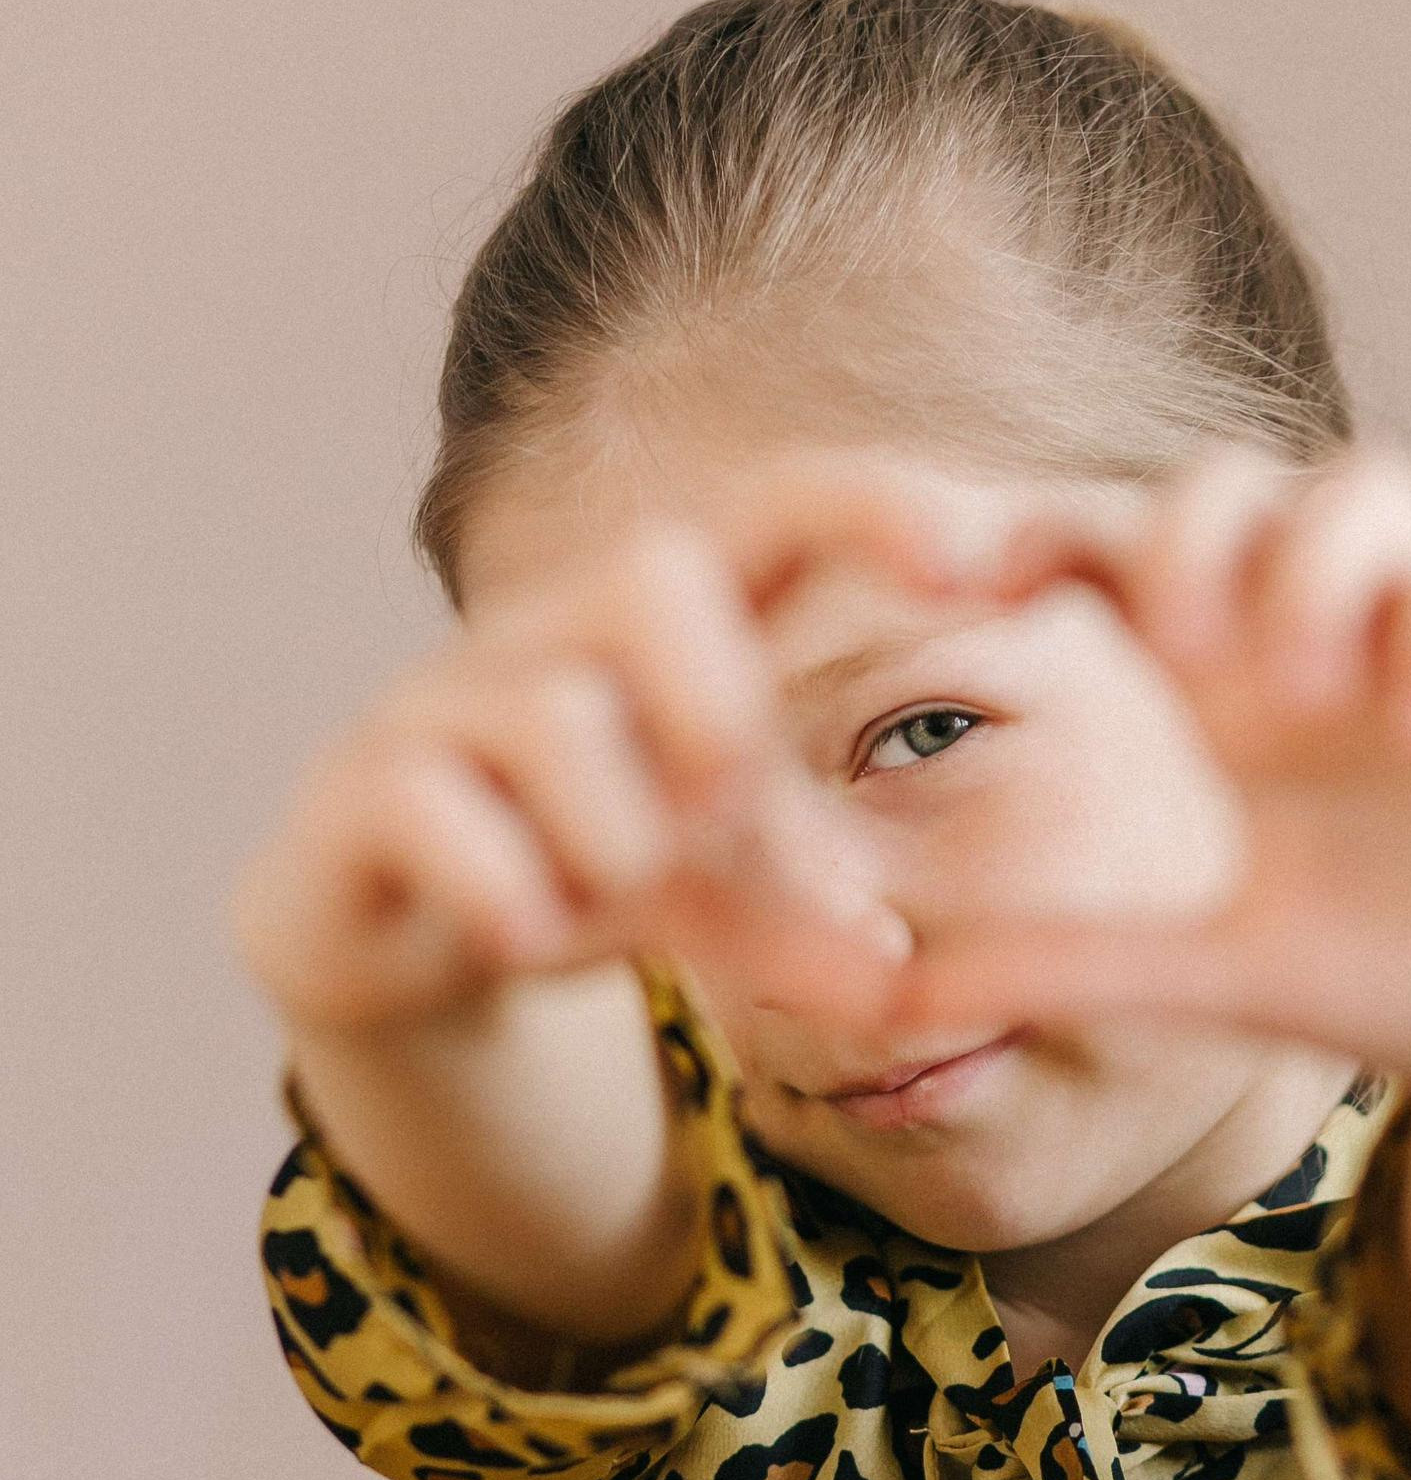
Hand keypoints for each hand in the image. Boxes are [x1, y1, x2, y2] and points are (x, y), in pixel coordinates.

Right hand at [230, 467, 963, 1037]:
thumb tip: (893, 970)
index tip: (978, 564)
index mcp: (670, 629)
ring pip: (555, 717)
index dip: (872, 508)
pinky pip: (437, 806)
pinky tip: (518, 934)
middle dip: (713, 700)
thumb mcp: (719, 899)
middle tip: (717, 804)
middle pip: (655, 572)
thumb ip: (811, 920)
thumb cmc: (583, 868)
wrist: (392, 939)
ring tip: (594, 899)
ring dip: (610, 846)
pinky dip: (501, 889)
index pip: (776, 510)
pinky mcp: (363, 782)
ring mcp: (447, 696)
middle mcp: (558, 632)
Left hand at [893, 443, 1410, 1138]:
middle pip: (1233, 479)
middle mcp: (1326, 634)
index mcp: (1229, 686)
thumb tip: (894, 997)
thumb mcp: (1207, 974)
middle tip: (1178, 657)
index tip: (951, 578)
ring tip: (1305, 695)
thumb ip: (1064, 964)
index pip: (1120, 552)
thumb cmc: (1395, 976)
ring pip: (1368, 485)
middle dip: (1186, 536)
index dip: (1034, 533)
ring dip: (1316, 565)